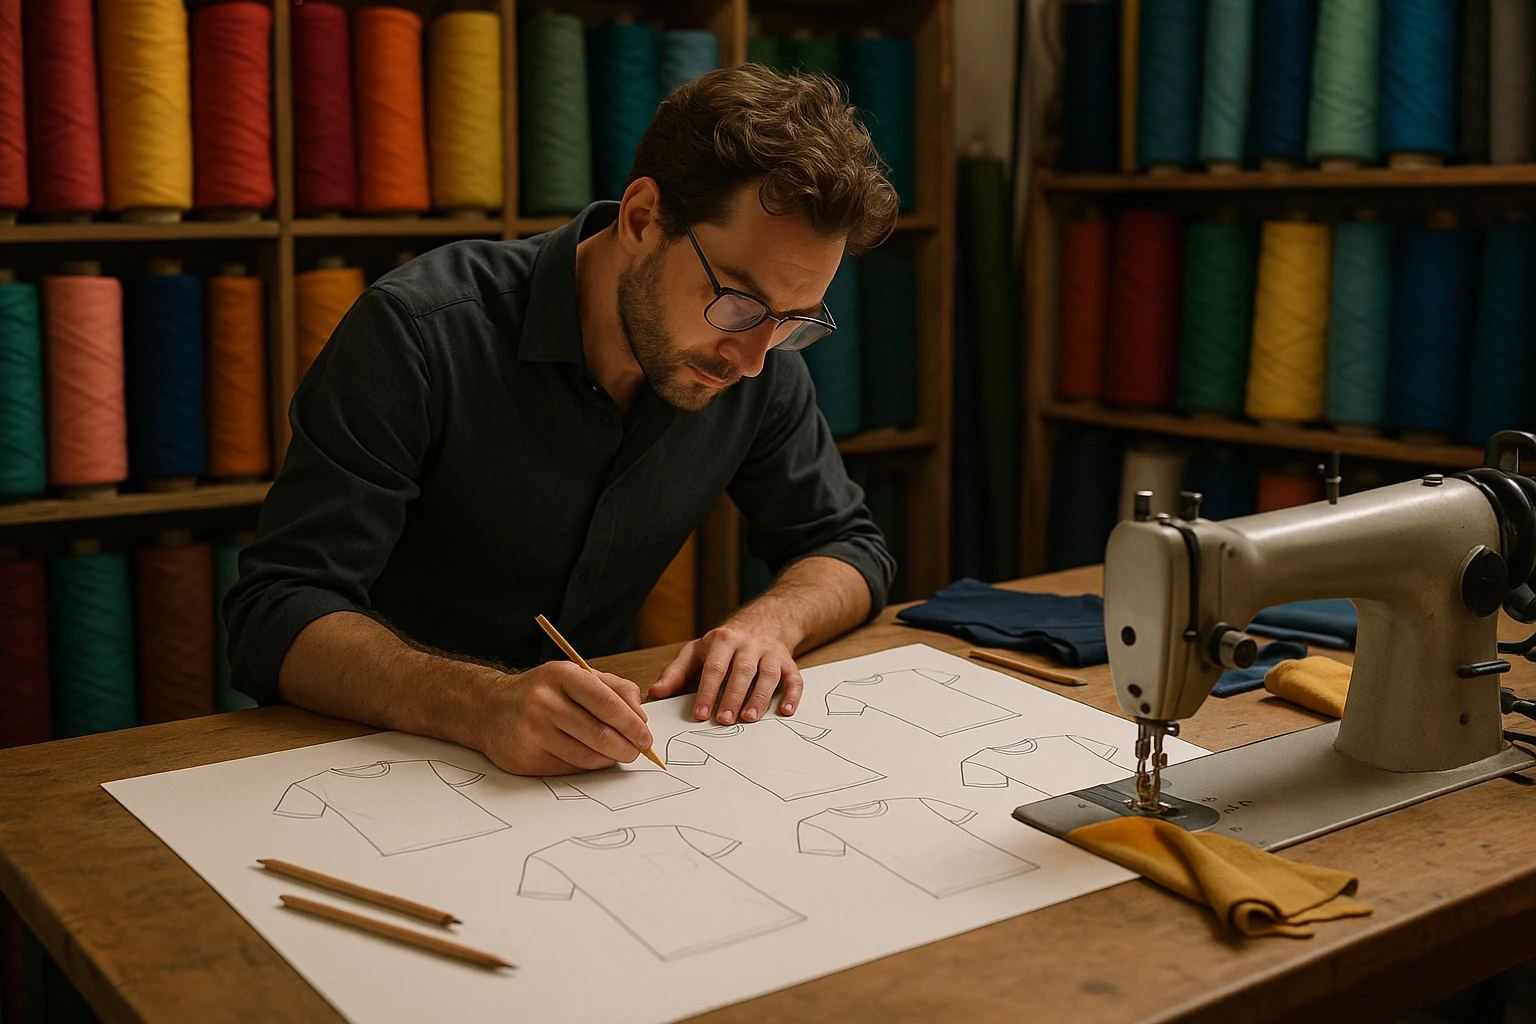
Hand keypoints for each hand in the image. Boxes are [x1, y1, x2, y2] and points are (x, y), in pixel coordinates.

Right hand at [476, 662, 652, 775]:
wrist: (490, 708)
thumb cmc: (542, 691)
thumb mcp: (576, 676)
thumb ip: (614, 689)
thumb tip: (641, 717)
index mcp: (562, 676)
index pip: (608, 703)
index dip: (633, 724)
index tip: (646, 737)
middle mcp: (545, 703)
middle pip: (600, 734)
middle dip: (628, 747)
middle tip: (638, 751)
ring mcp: (533, 732)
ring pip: (587, 757)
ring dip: (610, 760)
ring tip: (618, 755)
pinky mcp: (526, 759)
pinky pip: (569, 769)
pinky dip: (588, 766)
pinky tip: (592, 758)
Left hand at [648, 625, 803, 724]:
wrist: (764, 621)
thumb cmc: (725, 643)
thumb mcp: (697, 651)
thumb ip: (676, 673)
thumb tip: (655, 693)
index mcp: (723, 639)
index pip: (714, 667)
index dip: (707, 691)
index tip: (701, 713)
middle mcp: (748, 644)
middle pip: (741, 671)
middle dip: (733, 696)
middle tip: (724, 720)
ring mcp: (770, 652)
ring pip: (768, 674)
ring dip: (760, 697)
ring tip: (750, 718)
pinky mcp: (788, 662)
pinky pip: (794, 678)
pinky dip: (792, 695)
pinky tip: (786, 711)